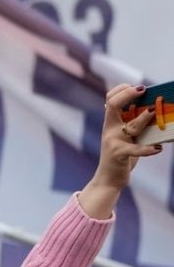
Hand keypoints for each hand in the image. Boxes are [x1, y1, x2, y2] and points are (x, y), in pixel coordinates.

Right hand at [80, 83, 161, 217]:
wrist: (108, 179)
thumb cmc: (122, 155)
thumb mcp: (126, 136)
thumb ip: (134, 123)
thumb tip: (154, 109)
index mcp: (111, 122)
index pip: (110, 99)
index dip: (123, 90)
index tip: (139, 88)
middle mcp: (110, 129)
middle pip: (113, 105)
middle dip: (128, 94)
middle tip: (143, 89)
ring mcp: (114, 141)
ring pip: (131, 126)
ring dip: (144, 118)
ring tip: (154, 112)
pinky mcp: (119, 155)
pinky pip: (135, 150)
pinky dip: (148, 149)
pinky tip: (158, 148)